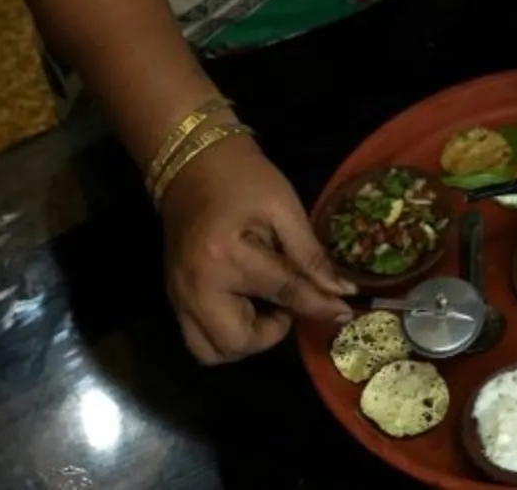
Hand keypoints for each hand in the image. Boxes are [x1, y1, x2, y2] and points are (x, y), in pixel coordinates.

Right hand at [159, 132, 355, 363]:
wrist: (194, 163)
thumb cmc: (244, 179)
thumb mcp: (284, 208)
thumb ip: (310, 255)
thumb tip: (341, 293)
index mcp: (227, 257)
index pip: (284, 294)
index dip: (319, 306)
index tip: (343, 313)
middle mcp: (196, 286)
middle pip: (237, 342)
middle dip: (269, 334)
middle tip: (286, 305)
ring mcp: (178, 296)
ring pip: (212, 352)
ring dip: (244, 341)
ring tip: (264, 307)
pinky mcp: (173, 298)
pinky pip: (197, 339)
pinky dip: (224, 336)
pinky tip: (244, 306)